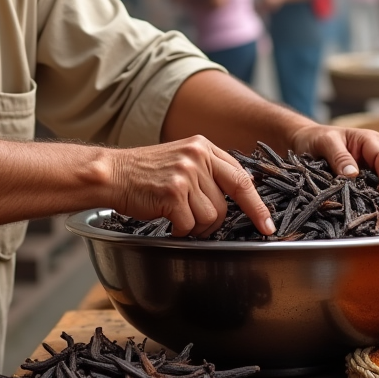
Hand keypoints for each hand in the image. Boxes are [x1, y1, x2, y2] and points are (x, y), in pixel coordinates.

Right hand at [108, 136, 275, 237]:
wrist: (111, 173)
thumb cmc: (145, 173)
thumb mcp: (182, 159)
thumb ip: (209, 171)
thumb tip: (241, 192)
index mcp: (204, 147)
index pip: (242, 178)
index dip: (257, 205)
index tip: (266, 225)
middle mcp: (197, 157)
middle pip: (226, 204)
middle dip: (215, 223)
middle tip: (197, 225)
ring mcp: (185, 173)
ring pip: (210, 217)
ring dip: (194, 226)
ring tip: (176, 217)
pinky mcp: (172, 192)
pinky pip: (189, 225)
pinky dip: (179, 230)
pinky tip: (167, 221)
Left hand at [288, 124, 378, 197]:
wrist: (305, 140)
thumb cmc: (316, 138)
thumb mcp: (325, 142)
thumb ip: (339, 156)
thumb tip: (352, 175)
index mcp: (370, 140)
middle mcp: (375, 153)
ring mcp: (371, 166)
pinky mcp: (365, 178)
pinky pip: (375, 189)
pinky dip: (375, 200)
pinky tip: (370, 211)